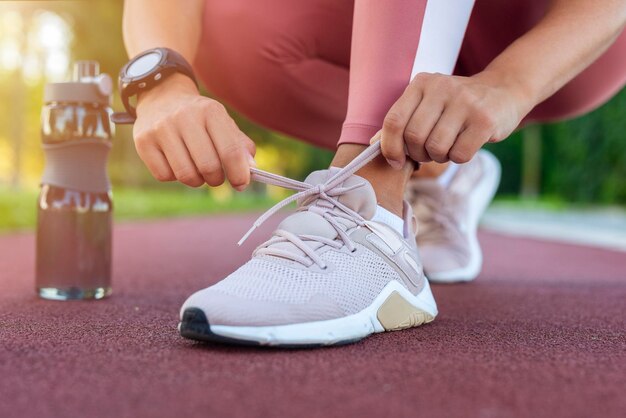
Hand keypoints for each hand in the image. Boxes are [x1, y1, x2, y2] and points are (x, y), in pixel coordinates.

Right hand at [133, 73, 255, 189]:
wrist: (162, 97)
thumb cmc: (200, 118)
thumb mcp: (223, 123)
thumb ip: (241, 146)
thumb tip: (251, 170)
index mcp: (210, 111)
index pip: (230, 151)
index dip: (239, 173)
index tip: (241, 184)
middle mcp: (185, 117)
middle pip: (208, 167)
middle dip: (216, 179)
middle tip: (215, 176)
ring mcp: (161, 129)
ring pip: (186, 175)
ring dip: (196, 180)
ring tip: (196, 169)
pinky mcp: (143, 141)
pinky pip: (164, 176)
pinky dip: (173, 176)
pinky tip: (176, 162)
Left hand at [380, 71, 531, 165]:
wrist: (503, 91)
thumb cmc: (456, 105)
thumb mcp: (427, 104)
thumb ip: (402, 121)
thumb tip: (372, 145)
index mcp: (421, 83)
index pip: (393, 120)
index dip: (389, 147)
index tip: (396, 161)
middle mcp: (442, 87)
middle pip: (414, 138)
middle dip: (418, 154)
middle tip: (429, 152)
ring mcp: (465, 102)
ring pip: (436, 148)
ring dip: (439, 157)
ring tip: (448, 147)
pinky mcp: (485, 120)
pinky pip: (459, 154)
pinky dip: (458, 158)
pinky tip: (465, 145)